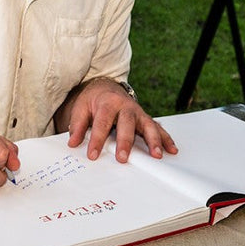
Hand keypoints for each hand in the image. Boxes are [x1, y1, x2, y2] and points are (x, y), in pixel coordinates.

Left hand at [61, 78, 176, 162]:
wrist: (106, 87)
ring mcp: (138, 112)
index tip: (93, 155)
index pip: (101, 123)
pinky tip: (171, 149)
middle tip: (123, 158)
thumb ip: (77, 125)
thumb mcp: (81, 108)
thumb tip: (73, 142)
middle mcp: (125, 107)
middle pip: (126, 124)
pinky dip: (165, 138)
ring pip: (147, 125)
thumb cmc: (94, 101)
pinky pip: (157, 128)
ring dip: (153, 140)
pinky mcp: (145, 118)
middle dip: (125, 141)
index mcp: (107, 103)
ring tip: (156, 154)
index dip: (97, 140)